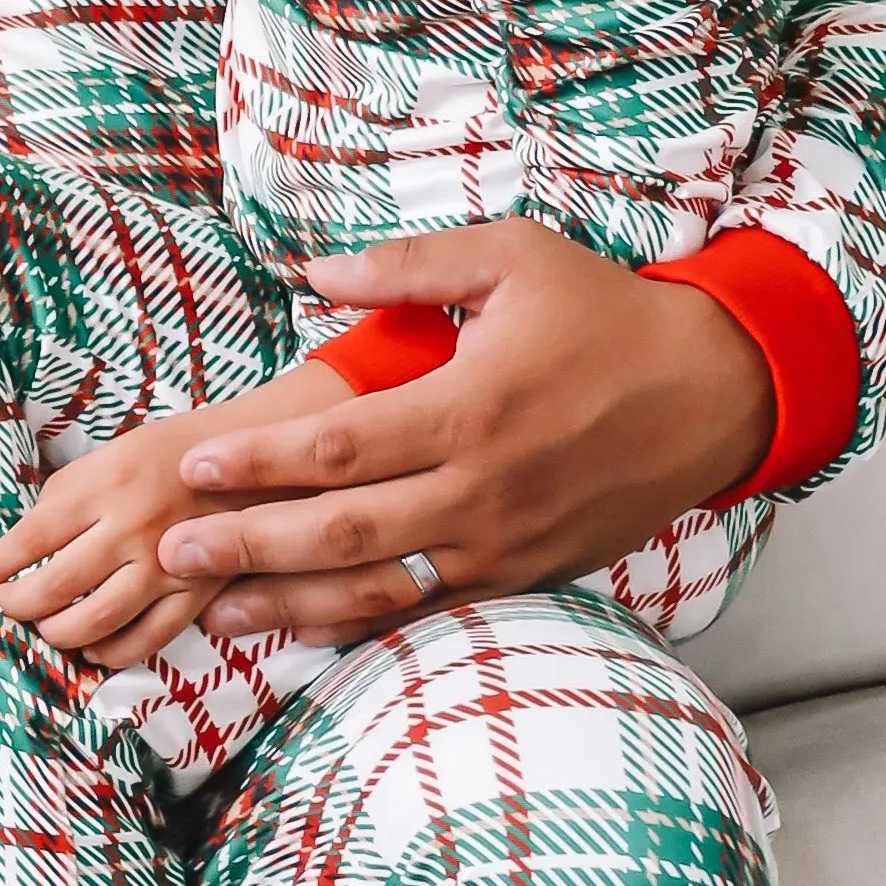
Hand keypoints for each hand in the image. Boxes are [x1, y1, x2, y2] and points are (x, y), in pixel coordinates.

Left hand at [0, 412, 225, 662]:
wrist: (250, 458)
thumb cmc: (165, 457)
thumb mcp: (105, 457)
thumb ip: (62, 500)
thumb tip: (17, 548)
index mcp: (104, 485)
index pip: (29, 538)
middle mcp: (132, 528)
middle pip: (53, 588)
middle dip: (17, 604)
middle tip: (6, 604)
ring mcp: (166, 565)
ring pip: (93, 622)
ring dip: (56, 633)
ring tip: (44, 625)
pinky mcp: (195, 594)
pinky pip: (144, 640)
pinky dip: (109, 652)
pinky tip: (91, 648)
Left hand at [151, 225, 779, 642]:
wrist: (715, 392)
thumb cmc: (607, 314)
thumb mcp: (514, 258)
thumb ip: (408, 264)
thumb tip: (310, 270)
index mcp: (473, 406)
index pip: (340, 446)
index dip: (260, 462)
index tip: (195, 467)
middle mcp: (483, 487)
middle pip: (343, 530)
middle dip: (248, 545)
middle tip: (171, 551)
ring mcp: (503, 543)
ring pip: (378, 586)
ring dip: (288, 603)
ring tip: (212, 615)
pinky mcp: (521, 575)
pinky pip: (425, 607)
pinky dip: (357, 624)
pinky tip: (299, 628)